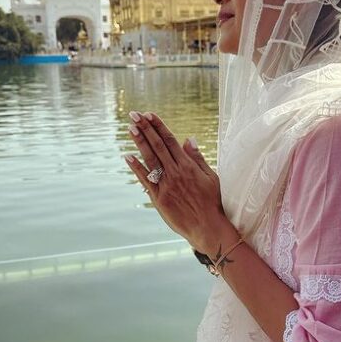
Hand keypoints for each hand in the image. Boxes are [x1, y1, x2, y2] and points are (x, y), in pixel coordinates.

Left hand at [124, 111, 231, 252]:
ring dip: (139, 142)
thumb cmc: (212, 202)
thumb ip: (197, 158)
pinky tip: (128, 156)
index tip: (149, 115)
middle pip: (157, 146)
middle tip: (134, 114)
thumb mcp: (210, 177)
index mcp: (188, 165)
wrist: (207, 227)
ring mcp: (166, 185)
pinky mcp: (159, 198)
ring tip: (130, 128)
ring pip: (150, 159)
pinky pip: (146, 179)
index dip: (158, 126)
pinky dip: (136, 167)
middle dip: (145, 128)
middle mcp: (175, 172)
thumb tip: (189, 139)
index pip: (170, 140)